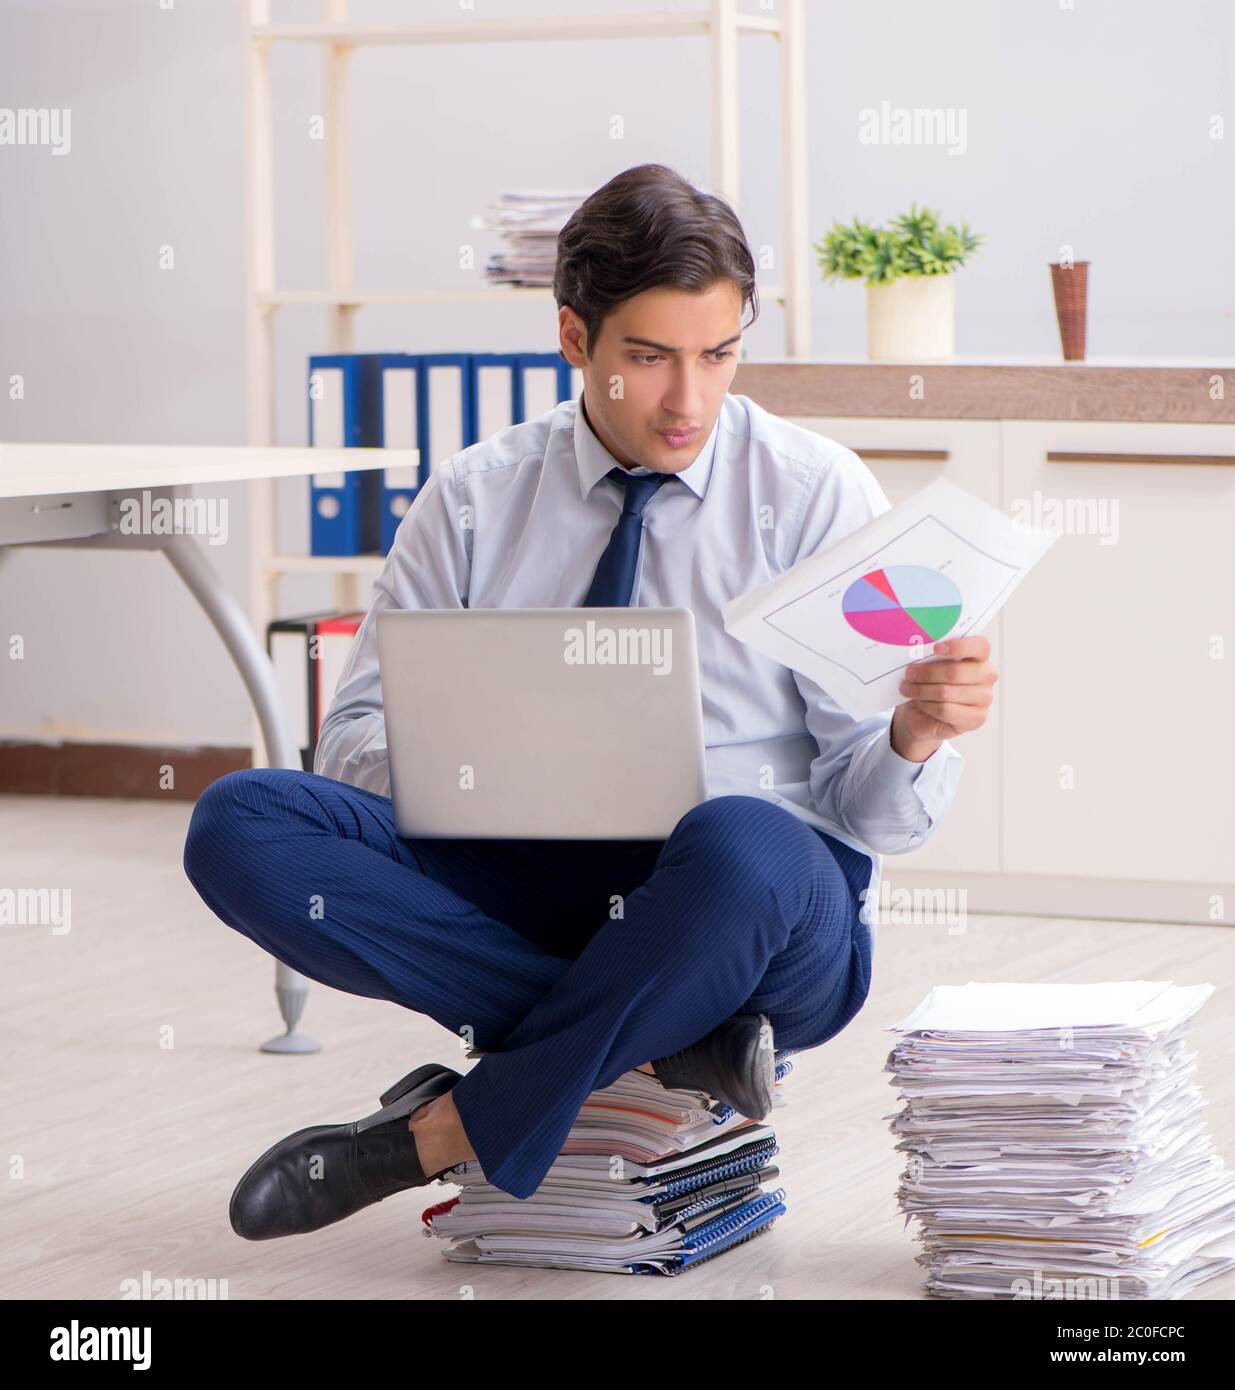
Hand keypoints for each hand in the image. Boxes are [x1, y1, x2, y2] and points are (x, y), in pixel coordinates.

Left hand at [890, 634, 997, 760]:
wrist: (923, 714)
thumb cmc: (930, 684)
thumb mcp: (929, 666)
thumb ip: (932, 657)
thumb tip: (917, 652)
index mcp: (980, 657)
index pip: (980, 646)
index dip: (958, 646)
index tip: (936, 649)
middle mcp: (987, 676)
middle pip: (956, 672)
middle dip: (928, 673)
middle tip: (910, 673)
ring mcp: (984, 698)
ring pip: (947, 692)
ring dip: (922, 690)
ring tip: (908, 689)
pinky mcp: (977, 718)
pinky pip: (946, 710)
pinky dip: (928, 706)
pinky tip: (920, 703)